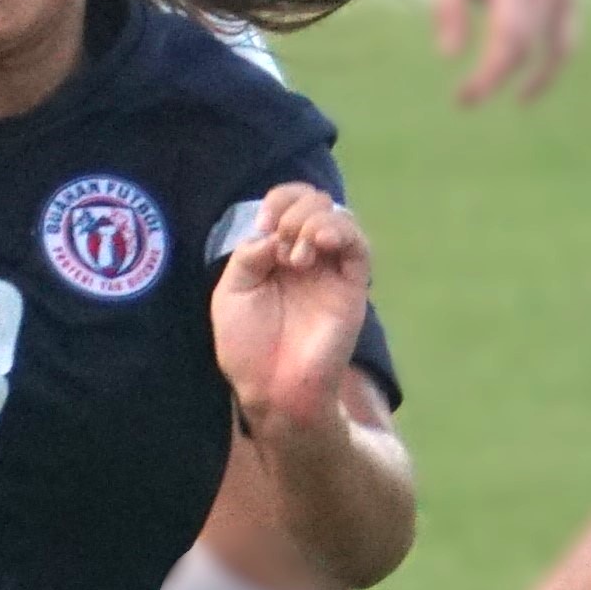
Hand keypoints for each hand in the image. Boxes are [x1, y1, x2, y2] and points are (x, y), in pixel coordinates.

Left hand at [212, 183, 373, 436]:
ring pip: (339, 217)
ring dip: (314, 221)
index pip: (289, 203)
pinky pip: (359, 246)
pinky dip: (341, 232)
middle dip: (294, 210)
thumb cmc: (247, 347)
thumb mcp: (231, 293)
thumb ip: (249, 255)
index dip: (278, 201)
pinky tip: (319, 244)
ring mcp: (332, 270)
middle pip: (316, 201)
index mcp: (277, 253)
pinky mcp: (353, 287)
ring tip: (296, 255)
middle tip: (280, 249)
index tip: (263, 227)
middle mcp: (308, 256)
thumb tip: (275, 233)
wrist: (272, 389)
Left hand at [429, 0, 577, 104]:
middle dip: (498, 78)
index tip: (464, 97)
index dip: (489, 74)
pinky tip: (531, 75)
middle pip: (529, 47)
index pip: (509, 39)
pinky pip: (566, 35)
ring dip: (539, 77)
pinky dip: (552, 57)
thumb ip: (449, 6)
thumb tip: (450, 56)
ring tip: (519, 100)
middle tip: (464, 100)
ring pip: (558, 47)